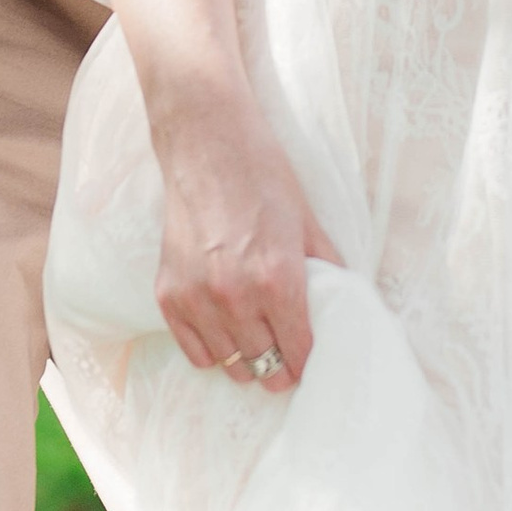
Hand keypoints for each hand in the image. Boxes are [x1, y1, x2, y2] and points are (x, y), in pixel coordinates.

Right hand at [153, 98, 339, 389]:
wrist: (207, 143)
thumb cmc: (262, 176)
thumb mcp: (306, 221)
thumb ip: (326, 268)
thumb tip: (342, 303)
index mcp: (278, 278)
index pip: (298, 352)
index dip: (306, 360)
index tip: (307, 360)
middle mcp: (236, 296)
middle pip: (265, 366)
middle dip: (279, 366)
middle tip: (283, 354)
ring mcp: (198, 297)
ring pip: (230, 365)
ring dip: (246, 358)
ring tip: (254, 340)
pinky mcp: (169, 295)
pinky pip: (195, 352)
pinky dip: (212, 348)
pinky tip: (223, 330)